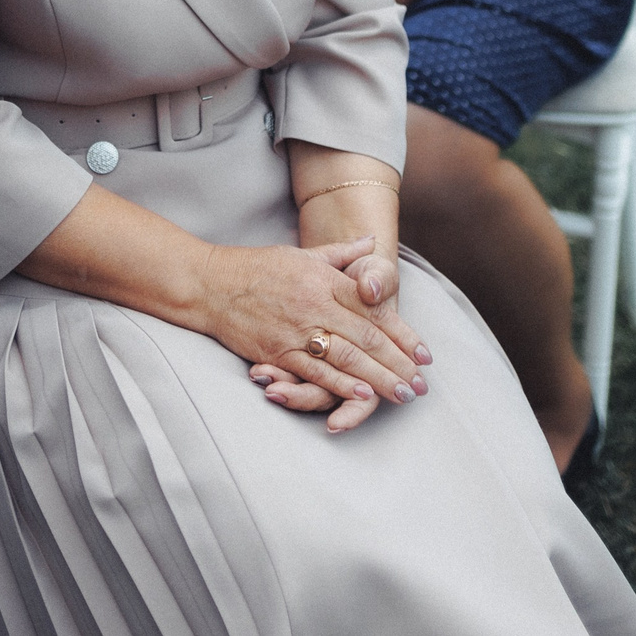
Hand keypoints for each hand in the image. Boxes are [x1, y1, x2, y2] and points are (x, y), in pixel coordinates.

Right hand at [199, 236, 423, 433]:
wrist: (210, 284)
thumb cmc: (257, 267)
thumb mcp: (302, 254)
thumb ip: (340, 253)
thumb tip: (370, 241)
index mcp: (325, 280)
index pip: (373, 308)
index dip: (402, 333)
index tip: (425, 354)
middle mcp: (315, 304)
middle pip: (366, 337)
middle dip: (398, 363)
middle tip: (422, 384)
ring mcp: (296, 329)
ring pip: (346, 357)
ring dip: (378, 378)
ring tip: (403, 394)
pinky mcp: (277, 351)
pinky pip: (314, 370)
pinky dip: (340, 384)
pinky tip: (362, 395)